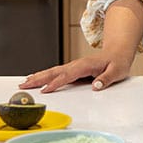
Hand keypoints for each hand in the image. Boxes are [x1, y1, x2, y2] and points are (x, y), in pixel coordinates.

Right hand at [19, 52, 133, 93]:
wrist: (118, 52)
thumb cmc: (118, 62)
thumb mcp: (117, 71)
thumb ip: (107, 79)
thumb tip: (96, 86)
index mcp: (86, 65)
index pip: (68, 75)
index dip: (56, 83)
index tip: (45, 90)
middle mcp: (77, 64)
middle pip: (54, 72)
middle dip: (38, 78)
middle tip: (24, 85)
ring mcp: (74, 66)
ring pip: (53, 71)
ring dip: (38, 77)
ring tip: (24, 83)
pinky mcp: (73, 70)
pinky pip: (56, 73)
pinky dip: (44, 76)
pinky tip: (36, 80)